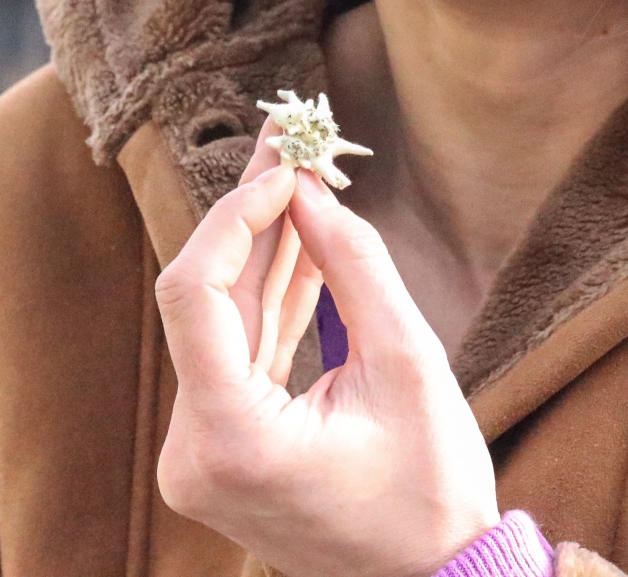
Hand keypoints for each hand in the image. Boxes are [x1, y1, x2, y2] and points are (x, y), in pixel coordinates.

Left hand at [154, 124, 499, 576]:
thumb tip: (310, 190)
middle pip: (206, 304)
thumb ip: (355, 269)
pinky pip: (240, 357)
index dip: (233, 218)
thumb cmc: (432, 488)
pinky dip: (270, 300)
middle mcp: (194, 452)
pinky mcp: (223, 451)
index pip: (195, 295)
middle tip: (289, 139)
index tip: (285, 170)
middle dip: (252, 217)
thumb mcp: (407, 364)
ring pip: (223, 326)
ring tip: (298, 168)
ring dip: (264, 251)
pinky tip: (299, 236)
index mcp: (230, 440)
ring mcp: (202, 456)